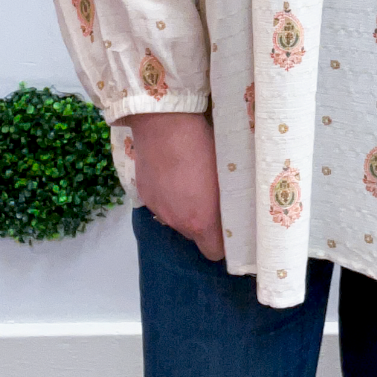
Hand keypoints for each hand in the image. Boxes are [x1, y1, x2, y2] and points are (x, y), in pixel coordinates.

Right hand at [127, 111, 224, 259]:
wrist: (164, 123)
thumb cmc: (203, 146)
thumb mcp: (224, 174)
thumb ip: (226, 201)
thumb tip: (232, 211)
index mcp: (201, 220)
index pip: (213, 252)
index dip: (222, 244)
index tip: (228, 228)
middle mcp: (177, 221)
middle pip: (194, 234)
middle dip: (203, 221)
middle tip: (211, 196)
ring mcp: (157, 208)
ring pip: (175, 218)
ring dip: (184, 207)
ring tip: (190, 179)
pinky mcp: (144, 194)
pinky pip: (160, 202)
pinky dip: (167, 194)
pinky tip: (172, 172)